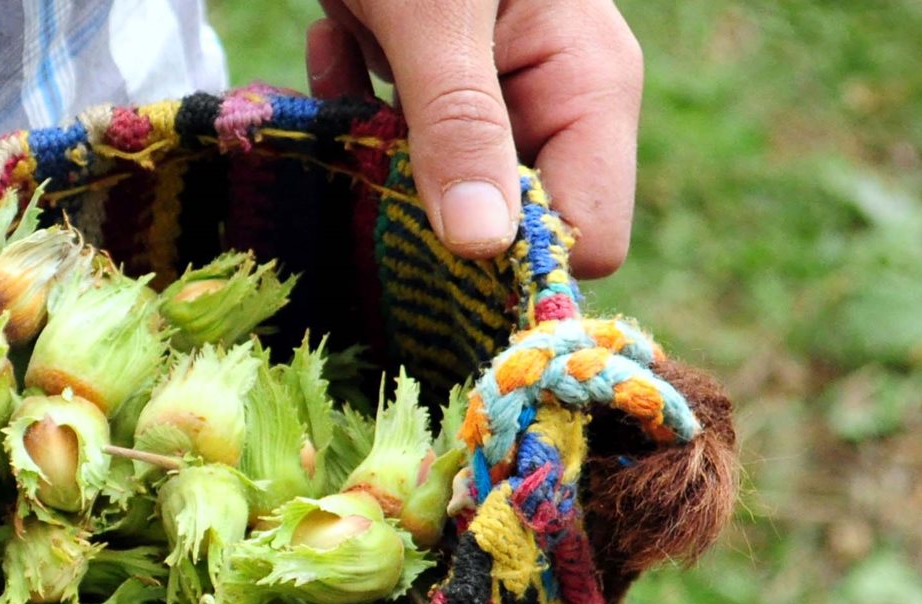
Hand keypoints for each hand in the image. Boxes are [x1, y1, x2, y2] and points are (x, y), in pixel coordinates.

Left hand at [307, 0, 642, 277]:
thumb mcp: (432, 17)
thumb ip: (459, 126)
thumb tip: (485, 247)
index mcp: (588, 83)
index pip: (590, 235)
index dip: (517, 260)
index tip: (430, 241)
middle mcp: (552, 93)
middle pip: (507, 218)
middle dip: (427, 199)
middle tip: (371, 138)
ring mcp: (493, 83)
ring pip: (438, 181)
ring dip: (376, 145)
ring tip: (348, 61)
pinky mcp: (432, 71)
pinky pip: (393, 133)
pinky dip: (351, 100)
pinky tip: (331, 41)